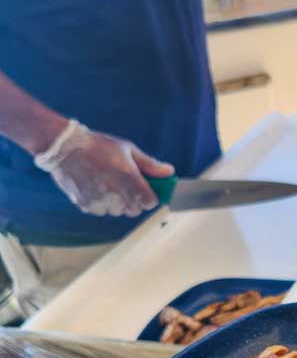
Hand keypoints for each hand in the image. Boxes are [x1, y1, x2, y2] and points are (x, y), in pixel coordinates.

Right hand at [34, 121, 173, 217]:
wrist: (65, 148)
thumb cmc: (98, 145)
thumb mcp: (128, 149)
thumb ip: (150, 164)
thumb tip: (169, 171)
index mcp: (130, 180)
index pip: (150, 202)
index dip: (150, 197)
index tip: (146, 189)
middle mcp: (116, 194)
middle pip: (135, 210)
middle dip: (135, 200)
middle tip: (126, 185)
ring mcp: (101, 202)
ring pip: (118, 212)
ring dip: (118, 203)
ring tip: (109, 184)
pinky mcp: (87, 206)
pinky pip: (102, 211)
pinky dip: (102, 204)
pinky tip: (97, 188)